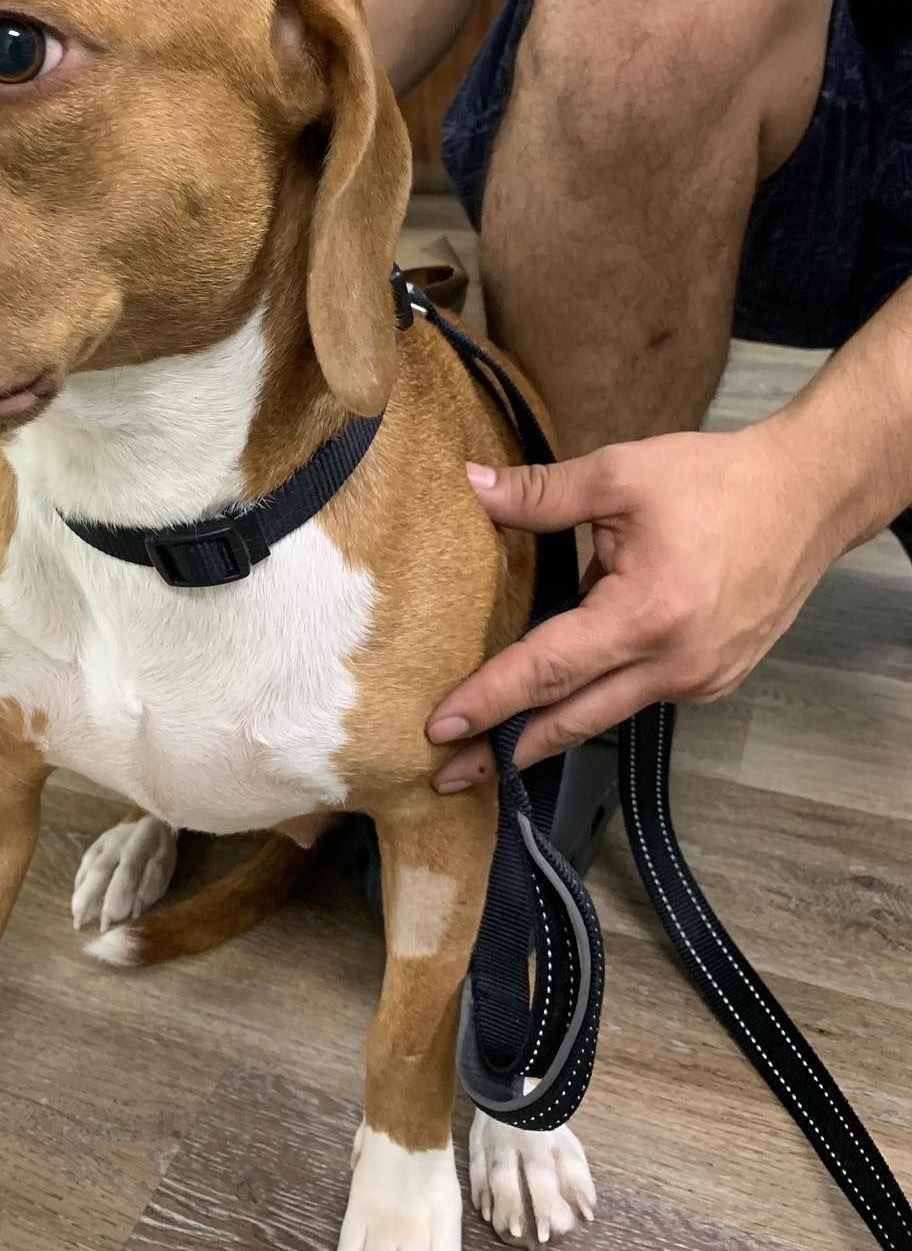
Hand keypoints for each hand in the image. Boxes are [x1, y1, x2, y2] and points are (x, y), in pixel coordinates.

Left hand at [428, 419, 844, 788]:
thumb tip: (472, 488)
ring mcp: (699, 680)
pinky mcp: (713, 679)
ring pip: (605, 715)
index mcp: (646, 616)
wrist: (809, 498)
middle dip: (505, 751)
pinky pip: (638, 699)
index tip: (440, 728)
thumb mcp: (623, 474)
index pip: (548, 670)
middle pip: (572, 719)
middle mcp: (674, 665)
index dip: (490, 700)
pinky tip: (560, 704)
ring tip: (491, 752)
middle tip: (446, 777)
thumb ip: (542, 493)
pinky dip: (594, 705)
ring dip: (548, 733)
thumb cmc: (719, 482)